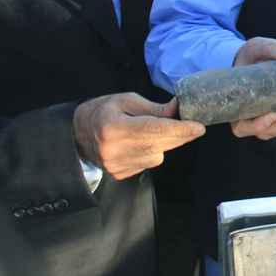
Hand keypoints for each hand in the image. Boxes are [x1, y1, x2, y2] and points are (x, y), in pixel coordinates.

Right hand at [73, 94, 204, 179]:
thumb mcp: (127, 100)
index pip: (153, 130)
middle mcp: (114, 151)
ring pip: (157, 156)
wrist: (76, 135)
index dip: (179, 129)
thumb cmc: (103, 111)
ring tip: (155, 131)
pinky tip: (143, 143)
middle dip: (180, 135)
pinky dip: (153, 152)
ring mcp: (116, 166)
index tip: (199, 127)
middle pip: (159, 144)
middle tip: (192, 125)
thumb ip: (154, 108)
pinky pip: (149, 163)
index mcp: (113, 127)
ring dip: (165, 143)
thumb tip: (179, 110)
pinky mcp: (120, 175)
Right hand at [230, 37, 275, 139]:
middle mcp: (253, 117)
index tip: (273, 114)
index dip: (259, 125)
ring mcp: (269, 117)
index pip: (244, 127)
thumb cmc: (251, 55)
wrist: (256, 57)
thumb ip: (274, 49)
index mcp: (239, 107)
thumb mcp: (258, 48)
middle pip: (267, 131)